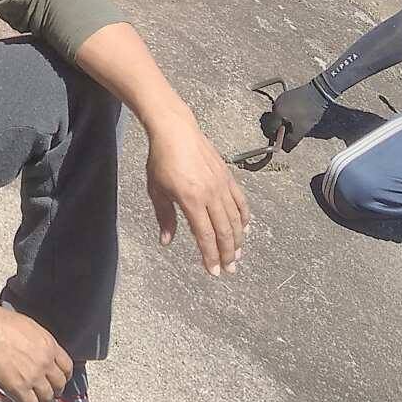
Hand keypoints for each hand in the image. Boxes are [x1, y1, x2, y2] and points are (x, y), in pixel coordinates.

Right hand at [0, 303, 71, 401]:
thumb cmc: (2, 323)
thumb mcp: (30, 327)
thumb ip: (40, 342)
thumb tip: (41, 351)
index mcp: (49, 346)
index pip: (67, 367)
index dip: (64, 376)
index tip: (60, 379)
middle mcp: (45, 363)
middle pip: (59, 384)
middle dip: (55, 390)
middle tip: (50, 392)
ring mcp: (33, 377)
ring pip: (47, 397)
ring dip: (42, 400)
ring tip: (36, 401)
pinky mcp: (18, 388)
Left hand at [146, 116, 249, 274]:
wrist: (175, 131)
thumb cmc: (161, 159)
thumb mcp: (156, 189)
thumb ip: (164, 217)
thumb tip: (167, 241)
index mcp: (191, 199)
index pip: (205, 235)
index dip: (210, 256)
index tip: (214, 271)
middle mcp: (210, 194)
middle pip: (224, 231)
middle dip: (227, 254)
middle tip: (230, 269)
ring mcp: (221, 185)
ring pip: (235, 219)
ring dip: (237, 239)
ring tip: (237, 255)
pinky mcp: (227, 176)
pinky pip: (240, 201)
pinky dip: (244, 217)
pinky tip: (244, 229)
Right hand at [265, 79, 329, 150]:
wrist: (319, 93)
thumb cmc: (309, 112)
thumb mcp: (301, 130)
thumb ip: (291, 141)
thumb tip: (284, 149)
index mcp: (276, 113)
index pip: (270, 130)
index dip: (276, 137)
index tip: (284, 140)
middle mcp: (275, 105)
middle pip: (273, 122)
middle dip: (279, 129)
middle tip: (290, 133)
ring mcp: (281, 98)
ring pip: (278, 115)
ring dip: (284, 122)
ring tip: (295, 124)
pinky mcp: (287, 94)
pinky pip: (283, 108)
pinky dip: (287, 114)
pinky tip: (297, 115)